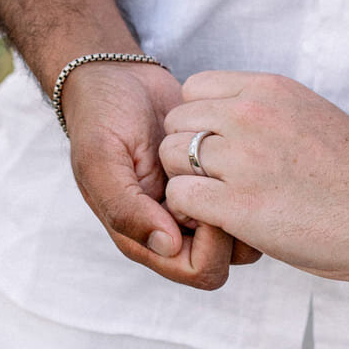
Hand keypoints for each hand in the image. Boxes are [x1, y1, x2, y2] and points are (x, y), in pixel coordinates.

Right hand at [63, 62, 260, 290]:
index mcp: (144, 236)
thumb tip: (167, 246)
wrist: (117, 78)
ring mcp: (198, 203)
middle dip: (234, 225)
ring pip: (245, 231)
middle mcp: (174, 228)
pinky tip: (235, 151)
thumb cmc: (101, 117)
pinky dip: (248, 179)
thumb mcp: (101, 159)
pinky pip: (247, 196)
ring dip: (244, 201)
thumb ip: (125, 208)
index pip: (199, 270)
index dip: (210, 245)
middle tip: (223, 183)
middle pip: (229, 259)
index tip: (205, 204)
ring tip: (229, 166)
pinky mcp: (215, 177)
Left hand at [160, 71, 348, 282]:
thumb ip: (269, 113)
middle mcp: (250, 114)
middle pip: (175, 122)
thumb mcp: (311, 114)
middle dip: (185, 154)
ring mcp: (243, 157)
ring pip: (168, 156)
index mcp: (269, 89)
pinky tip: (220, 223)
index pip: (194, 89)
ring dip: (185, 183)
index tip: (220, 150)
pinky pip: (179, 196)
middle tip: (215, 183)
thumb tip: (236, 124)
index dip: (198, 122)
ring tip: (216, 204)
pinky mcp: (239, 203)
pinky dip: (190, 212)